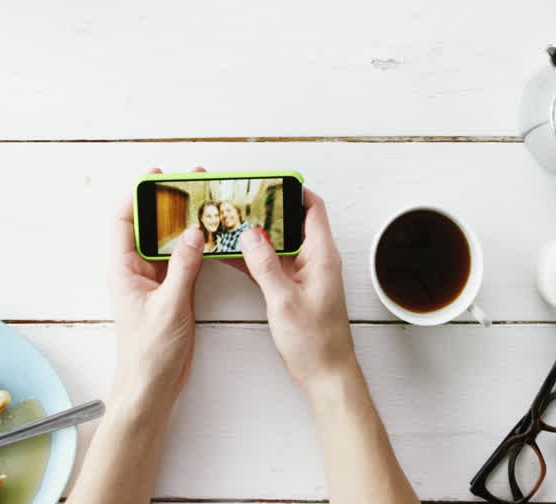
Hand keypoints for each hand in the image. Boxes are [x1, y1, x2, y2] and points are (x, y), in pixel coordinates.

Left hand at [109, 169, 204, 413]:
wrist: (152, 387)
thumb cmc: (150, 352)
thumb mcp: (170, 305)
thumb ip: (183, 266)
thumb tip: (195, 232)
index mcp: (123, 268)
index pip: (123, 219)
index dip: (137, 194)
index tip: (158, 176)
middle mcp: (136, 269)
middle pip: (149, 224)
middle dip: (169, 201)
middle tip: (192, 181)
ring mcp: (154, 280)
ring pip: (168, 240)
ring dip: (185, 222)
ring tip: (206, 200)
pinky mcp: (171, 291)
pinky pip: (182, 259)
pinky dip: (196, 245)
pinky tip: (212, 234)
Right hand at [240, 188, 357, 391]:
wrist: (326, 374)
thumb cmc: (315, 343)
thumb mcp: (284, 300)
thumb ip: (265, 264)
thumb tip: (250, 233)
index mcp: (322, 256)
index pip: (312, 208)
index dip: (292, 190)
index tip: (266, 182)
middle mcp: (316, 260)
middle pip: (291, 221)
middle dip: (266, 209)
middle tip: (239, 200)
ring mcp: (305, 274)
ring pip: (279, 242)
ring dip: (257, 234)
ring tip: (229, 222)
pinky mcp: (294, 288)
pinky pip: (273, 263)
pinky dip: (254, 257)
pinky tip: (231, 254)